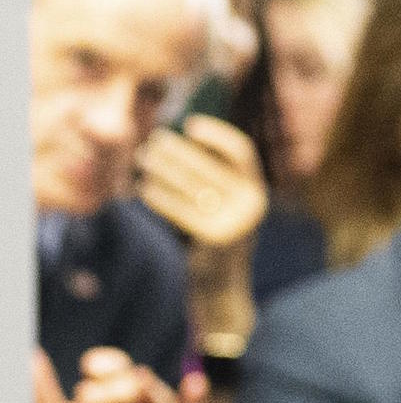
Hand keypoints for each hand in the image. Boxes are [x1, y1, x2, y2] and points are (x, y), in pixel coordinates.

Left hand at [137, 115, 267, 297]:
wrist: (221, 278)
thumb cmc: (214, 228)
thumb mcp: (222, 200)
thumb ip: (212, 173)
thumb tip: (182, 135)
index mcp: (256, 189)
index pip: (241, 152)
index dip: (216, 135)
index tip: (189, 125)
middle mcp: (252, 204)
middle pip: (207, 166)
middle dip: (176, 150)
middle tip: (152, 142)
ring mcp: (236, 222)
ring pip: (191, 186)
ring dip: (162, 169)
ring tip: (142, 159)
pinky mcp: (216, 237)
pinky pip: (180, 209)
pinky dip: (159, 196)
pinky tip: (143, 187)